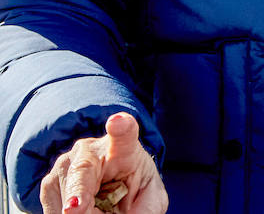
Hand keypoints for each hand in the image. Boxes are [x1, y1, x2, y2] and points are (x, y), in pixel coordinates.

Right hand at [40, 113, 167, 213]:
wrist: (112, 187)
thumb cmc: (133, 189)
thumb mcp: (150, 200)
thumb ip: (144, 208)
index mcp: (124, 147)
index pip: (124, 134)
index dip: (122, 127)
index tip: (118, 122)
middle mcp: (91, 150)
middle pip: (82, 172)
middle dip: (77, 193)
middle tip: (74, 211)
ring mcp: (66, 163)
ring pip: (66, 196)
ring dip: (80, 213)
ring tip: (97, 210)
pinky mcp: (49, 183)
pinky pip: (54, 208)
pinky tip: (82, 211)